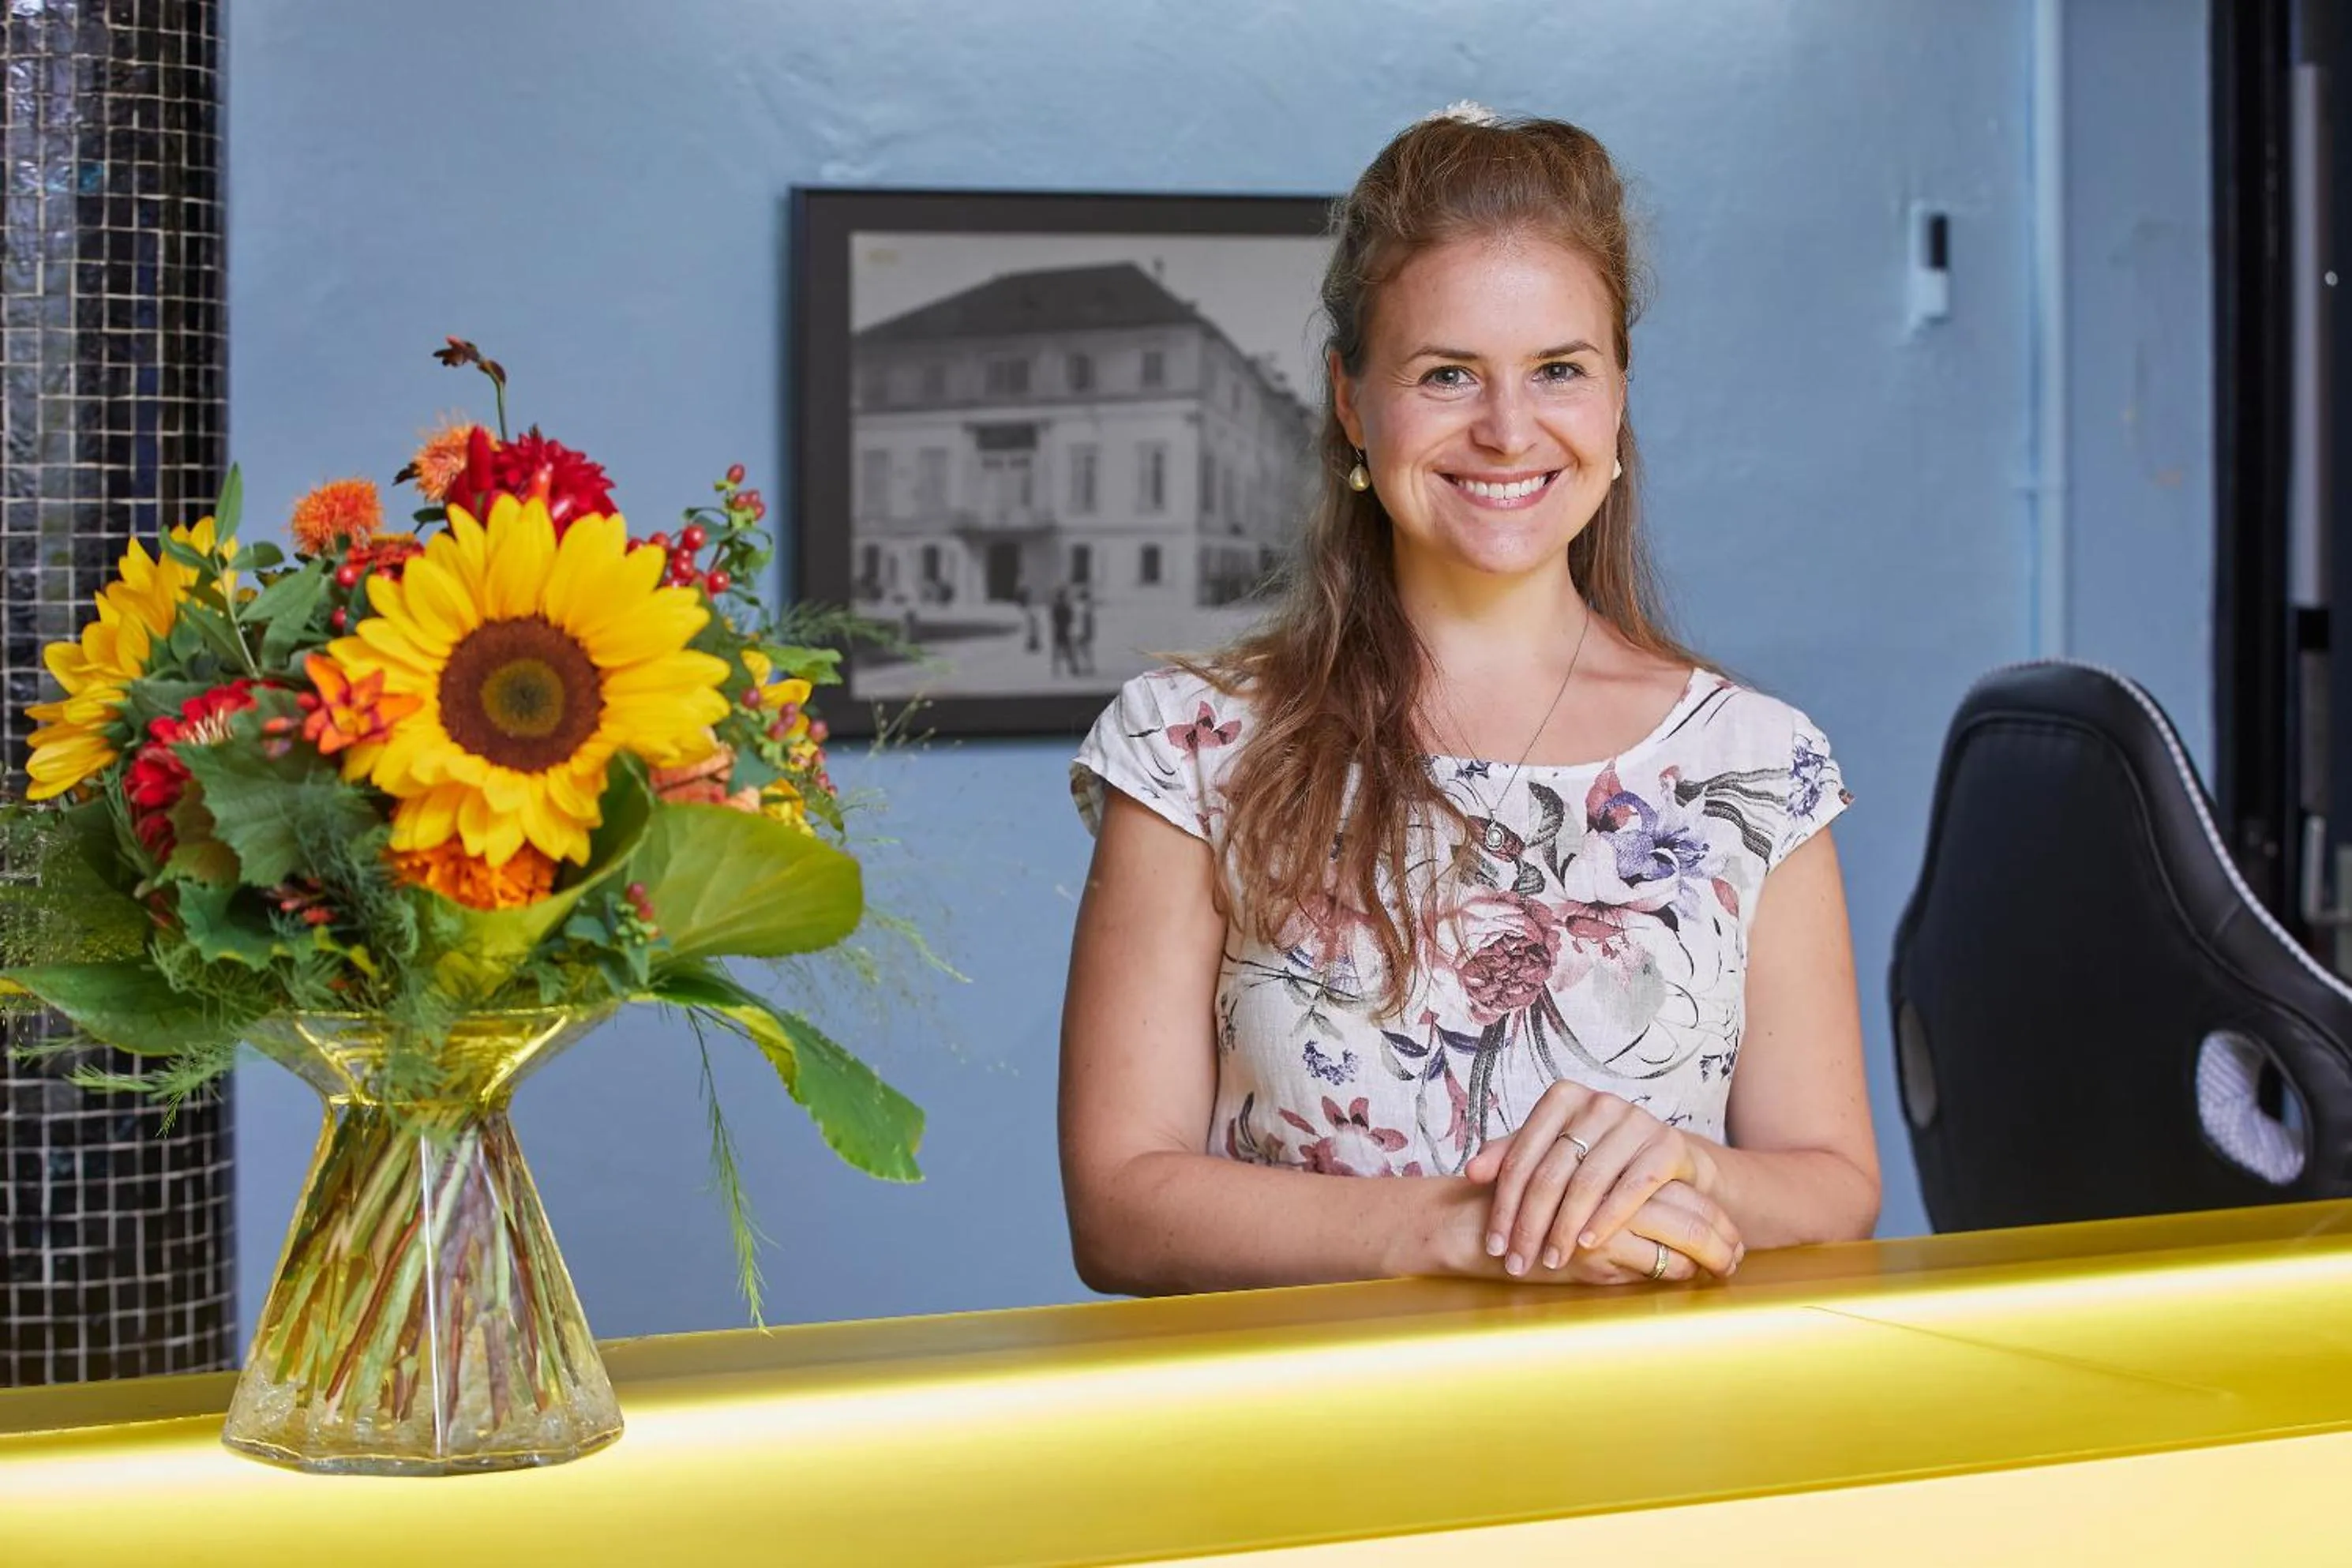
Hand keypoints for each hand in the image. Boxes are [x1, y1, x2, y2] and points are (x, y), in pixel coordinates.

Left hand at [1465, 1082, 1732, 1276]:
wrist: (1666, 1155)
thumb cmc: (1599, 1154)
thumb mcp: (1553, 1149)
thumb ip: (1511, 1156)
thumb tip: (1471, 1173)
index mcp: (1563, 1097)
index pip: (1521, 1156)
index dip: (1503, 1205)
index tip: (1494, 1244)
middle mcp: (1598, 1102)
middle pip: (1550, 1173)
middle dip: (1530, 1224)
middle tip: (1518, 1262)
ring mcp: (1635, 1120)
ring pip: (1587, 1182)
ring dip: (1564, 1228)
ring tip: (1550, 1261)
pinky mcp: (1666, 1144)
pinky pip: (1632, 1187)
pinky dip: (1607, 1218)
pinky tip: (1588, 1244)